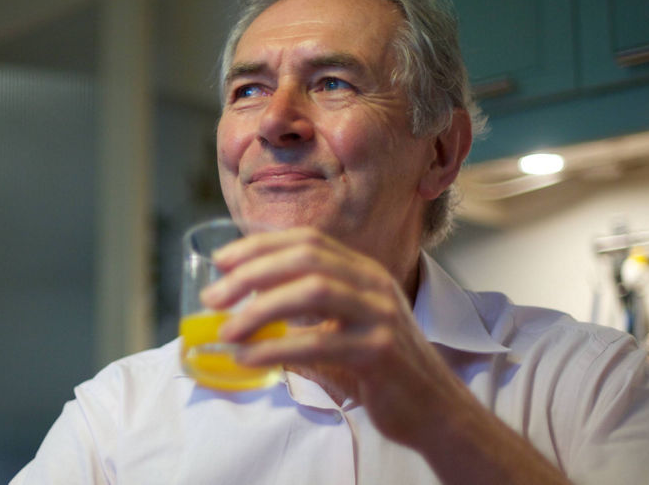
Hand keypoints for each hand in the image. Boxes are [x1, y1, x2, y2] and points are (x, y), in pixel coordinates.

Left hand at [200, 227, 471, 446]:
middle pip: (305, 258)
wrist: (435, 408)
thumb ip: (304, 314)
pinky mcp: (379, 350)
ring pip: (312, 290)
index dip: (259, 246)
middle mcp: (373, 284)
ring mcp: (379, 314)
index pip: (306, 240)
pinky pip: (319, 342)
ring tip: (227, 330)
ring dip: (260, 308)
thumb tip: (242, 309)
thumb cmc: (380, 369)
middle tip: (213, 297)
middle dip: (251, 273)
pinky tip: (250, 357)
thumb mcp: (342, 329)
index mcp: (362, 272)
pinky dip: (277, 348)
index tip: (221, 262)